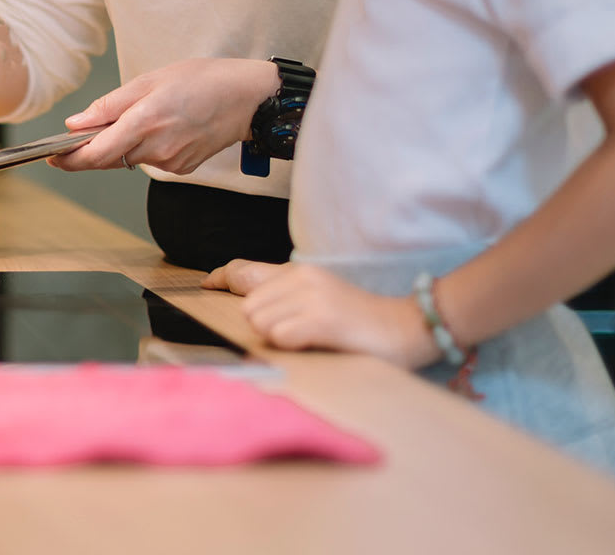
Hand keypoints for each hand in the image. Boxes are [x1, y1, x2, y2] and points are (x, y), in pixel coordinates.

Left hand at [46, 58, 278, 173]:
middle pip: (109, 158)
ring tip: (143, 116)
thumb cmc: (201, 80)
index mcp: (144, 122)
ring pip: (129, 159)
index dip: (70, 159)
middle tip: (83, 133)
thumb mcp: (150, 80)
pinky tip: (163, 127)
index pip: (96, 153)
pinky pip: (151, 160)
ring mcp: (170, 162)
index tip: (53, 157)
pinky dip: (146, 147)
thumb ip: (110, 105)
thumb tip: (75, 124)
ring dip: (123, 144)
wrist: (246, 98)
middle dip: (93, 148)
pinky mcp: (181, 168)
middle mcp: (156, 147)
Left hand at [202, 259, 439, 369]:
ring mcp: (312, 296)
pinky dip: (290, 345)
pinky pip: (279, 336)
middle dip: (262, 325)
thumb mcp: (319, 298)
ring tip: (308, 339)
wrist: (407, 328)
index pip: (244, 269)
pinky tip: (313, 343)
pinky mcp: (322, 318)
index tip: (207, 285)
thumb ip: (285, 297)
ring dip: (277, 337)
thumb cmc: (359, 322)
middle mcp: (303, 277)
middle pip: (248, 307)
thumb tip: (246, 306)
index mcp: (298, 272)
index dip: (222, 279)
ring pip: (259, 321)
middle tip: (294, 334)